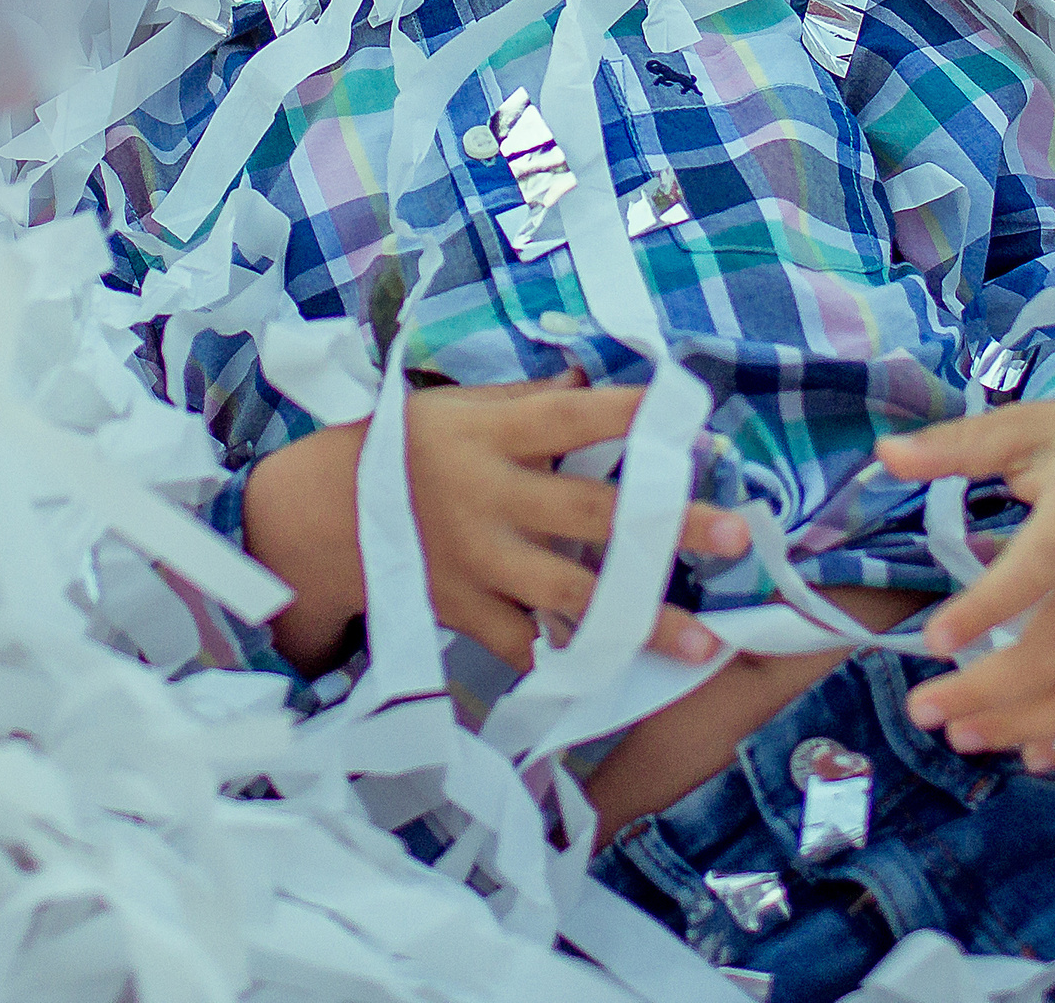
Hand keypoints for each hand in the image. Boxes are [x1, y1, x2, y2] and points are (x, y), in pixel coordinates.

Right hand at [408, 369, 748, 670]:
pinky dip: (571, 661)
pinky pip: (526, 645)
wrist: (318, 517)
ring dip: (640, 618)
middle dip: (664, 526)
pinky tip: (627, 676)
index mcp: (489, 434)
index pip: (569, 418)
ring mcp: (478, 562)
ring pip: (569, 593)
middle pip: (589, 512)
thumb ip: (530, 403)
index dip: (628, 416)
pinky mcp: (464, 612)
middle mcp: (489, 498)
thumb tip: (597, 379)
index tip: (694, 418)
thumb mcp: (459, 409)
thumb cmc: (405, 448)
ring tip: (705, 643)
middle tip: (735, 534)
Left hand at [874, 388, 1054, 768]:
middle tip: (925, 710)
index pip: (1037, 570)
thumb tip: (885, 454)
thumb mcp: (1032, 426)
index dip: (985, 610)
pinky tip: (1039, 755)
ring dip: (1028, 724)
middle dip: (988, 690)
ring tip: (965, 737)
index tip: (931, 642)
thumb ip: (960, 445)